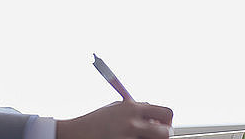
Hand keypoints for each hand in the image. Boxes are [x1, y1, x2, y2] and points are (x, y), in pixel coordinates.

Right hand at [56, 100, 172, 138]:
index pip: (166, 113)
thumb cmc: (96, 121)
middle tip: (153, 136)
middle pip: (166, 132)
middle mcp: (132, 122)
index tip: (162, 125)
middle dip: (163, 135)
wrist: (77, 133)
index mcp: (132, 108)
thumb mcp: (116, 108)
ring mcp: (128, 137)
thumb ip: (136, 110)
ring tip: (136, 137)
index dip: (168, 121)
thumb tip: (157, 118)